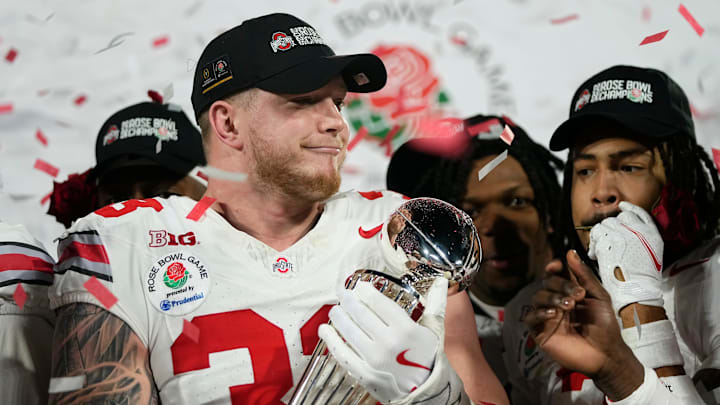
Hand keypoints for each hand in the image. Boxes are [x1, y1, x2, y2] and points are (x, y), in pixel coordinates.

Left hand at [318, 278, 447, 402]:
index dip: (365, 292)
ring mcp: (375, 359)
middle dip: (348, 301)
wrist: (428, 391)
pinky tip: (325, 330)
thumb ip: (436, 303)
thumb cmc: (430, 358)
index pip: (378, 303)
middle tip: (343, 294)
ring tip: (335, 310)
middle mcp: (389, 343)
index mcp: (406, 329)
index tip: (360, 287)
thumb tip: (442, 282)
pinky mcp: (365, 374)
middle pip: (360, 314)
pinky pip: (342, 354)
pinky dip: (330, 340)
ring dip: (338, 317)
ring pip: (349, 331)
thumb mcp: (435, 329)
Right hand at [525, 250, 643, 399]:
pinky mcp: (541, 331)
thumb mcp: (599, 297)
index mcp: (570, 292)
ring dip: (552, 297)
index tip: (557, 266)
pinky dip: (540, 312)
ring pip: (538, 297)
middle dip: (560, 285)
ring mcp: (547, 316)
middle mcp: (557, 301)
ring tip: (568, 306)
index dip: (554, 267)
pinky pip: (531, 317)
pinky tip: (553, 314)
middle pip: (547, 283)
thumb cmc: (605, 326)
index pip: (555, 274)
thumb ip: (584, 275)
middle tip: (577, 295)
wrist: (606, 354)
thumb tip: (570, 253)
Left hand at [588, 201, 664, 313]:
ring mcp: (622, 236)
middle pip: (617, 218)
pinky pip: (595, 235)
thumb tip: (627, 226)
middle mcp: (638, 232)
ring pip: (604, 224)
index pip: (637, 212)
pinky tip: (596, 254)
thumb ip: (641, 238)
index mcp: (651, 234)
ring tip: (602, 249)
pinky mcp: (608, 244)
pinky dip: (593, 244)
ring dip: (600, 235)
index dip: (628, 209)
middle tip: (609, 241)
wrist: (637, 293)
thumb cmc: (643, 279)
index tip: (622, 207)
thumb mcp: (651, 254)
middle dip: (611, 227)